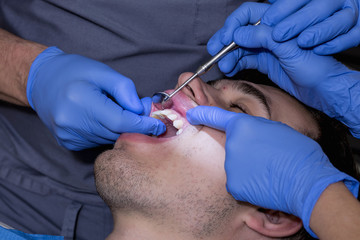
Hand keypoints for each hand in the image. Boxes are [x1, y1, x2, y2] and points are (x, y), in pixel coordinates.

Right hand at [27, 47, 164, 149]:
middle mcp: (72, 123)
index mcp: (81, 101)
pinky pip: (97, 141)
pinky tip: (100, 118)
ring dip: (119, 128)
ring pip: (108, 138)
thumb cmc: (75, 72)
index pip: (120, 122)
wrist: (42, 81)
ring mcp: (68, 135)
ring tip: (113, 109)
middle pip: (116, 132)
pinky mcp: (68, 142)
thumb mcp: (103, 72)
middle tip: (139, 110)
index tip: (159, 126)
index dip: (143, 125)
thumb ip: (125, 90)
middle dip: (134, 125)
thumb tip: (141, 111)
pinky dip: (106, 132)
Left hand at [187, 106, 358, 236]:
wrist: (306, 180)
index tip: (192, 114)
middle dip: (244, 151)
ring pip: (235, 166)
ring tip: (268, 170)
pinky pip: (237, 182)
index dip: (202, 114)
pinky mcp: (233, 185)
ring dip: (247, 168)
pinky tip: (263, 183)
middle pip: (232, 147)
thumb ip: (253, 130)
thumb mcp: (275, 129)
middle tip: (266, 157)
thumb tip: (247, 137)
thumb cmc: (297, 152)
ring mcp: (230, 166)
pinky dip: (248, 184)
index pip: (215, 117)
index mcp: (242, 125)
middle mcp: (231, 143)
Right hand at [208, 4, 359, 136]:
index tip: (224, 39)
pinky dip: (235, 64)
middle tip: (214, 53)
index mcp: (277, 23)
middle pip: (239, 31)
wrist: (322, 88)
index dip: (232, 25)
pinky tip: (230, 69)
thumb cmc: (314, 66)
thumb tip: (237, 34)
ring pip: (240, 47)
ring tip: (224, 67)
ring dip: (228, 56)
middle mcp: (269, 33)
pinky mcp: (265, 62)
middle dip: (225, 41)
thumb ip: (263, 37)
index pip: (247, 15)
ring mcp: (266, 48)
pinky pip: (245, 59)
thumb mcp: (289, 48)